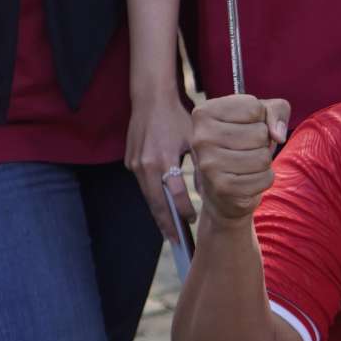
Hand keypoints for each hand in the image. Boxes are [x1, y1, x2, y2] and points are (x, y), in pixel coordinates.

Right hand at [126, 90, 195, 242]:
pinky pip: (143, 185)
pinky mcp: (130, 162)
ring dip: (159, 213)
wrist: (150, 99)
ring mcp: (135, 165)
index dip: (183, 211)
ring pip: (148, 197)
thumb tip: (209, 188)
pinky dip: (153, 197)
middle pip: (156, 204)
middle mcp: (145, 166)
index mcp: (162, 159)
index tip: (192, 221)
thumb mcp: (192, 138)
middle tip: (177, 242)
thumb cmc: (176, 117)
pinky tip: (162, 207)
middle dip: (167, 224)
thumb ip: (199, 162)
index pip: (174, 195)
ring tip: (170, 230)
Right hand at [190, 93, 290, 224]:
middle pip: (260, 133)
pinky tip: (248, 178)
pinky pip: (264, 178)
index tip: (246, 125)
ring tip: (248, 162)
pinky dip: (264, 178)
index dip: (260, 118)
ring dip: (264, 161)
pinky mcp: (222, 188)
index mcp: (204, 112)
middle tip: (247, 148)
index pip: (253, 108)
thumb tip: (278, 135)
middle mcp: (201, 138)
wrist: (222, 187)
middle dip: (263, 141)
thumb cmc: (243, 141)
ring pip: (263, 157)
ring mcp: (209, 164)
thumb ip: (276, 110)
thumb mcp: (261, 114)